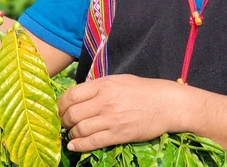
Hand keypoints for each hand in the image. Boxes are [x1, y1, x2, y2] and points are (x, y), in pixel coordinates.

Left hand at [58, 74, 181, 151]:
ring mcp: (112, 119)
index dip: (61, 104)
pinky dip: (80, 145)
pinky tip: (74, 146)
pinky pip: (93, 141)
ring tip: (71, 134)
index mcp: (104, 85)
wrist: (167, 104)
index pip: (72, 95)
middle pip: (73, 113)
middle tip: (65, 123)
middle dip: (64, 120)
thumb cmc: (143, 90)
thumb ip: (99, 87)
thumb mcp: (119, 80)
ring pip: (80, 129)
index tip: (60, 109)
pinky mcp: (119, 134)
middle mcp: (105, 101)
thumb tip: (80, 96)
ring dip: (72, 133)